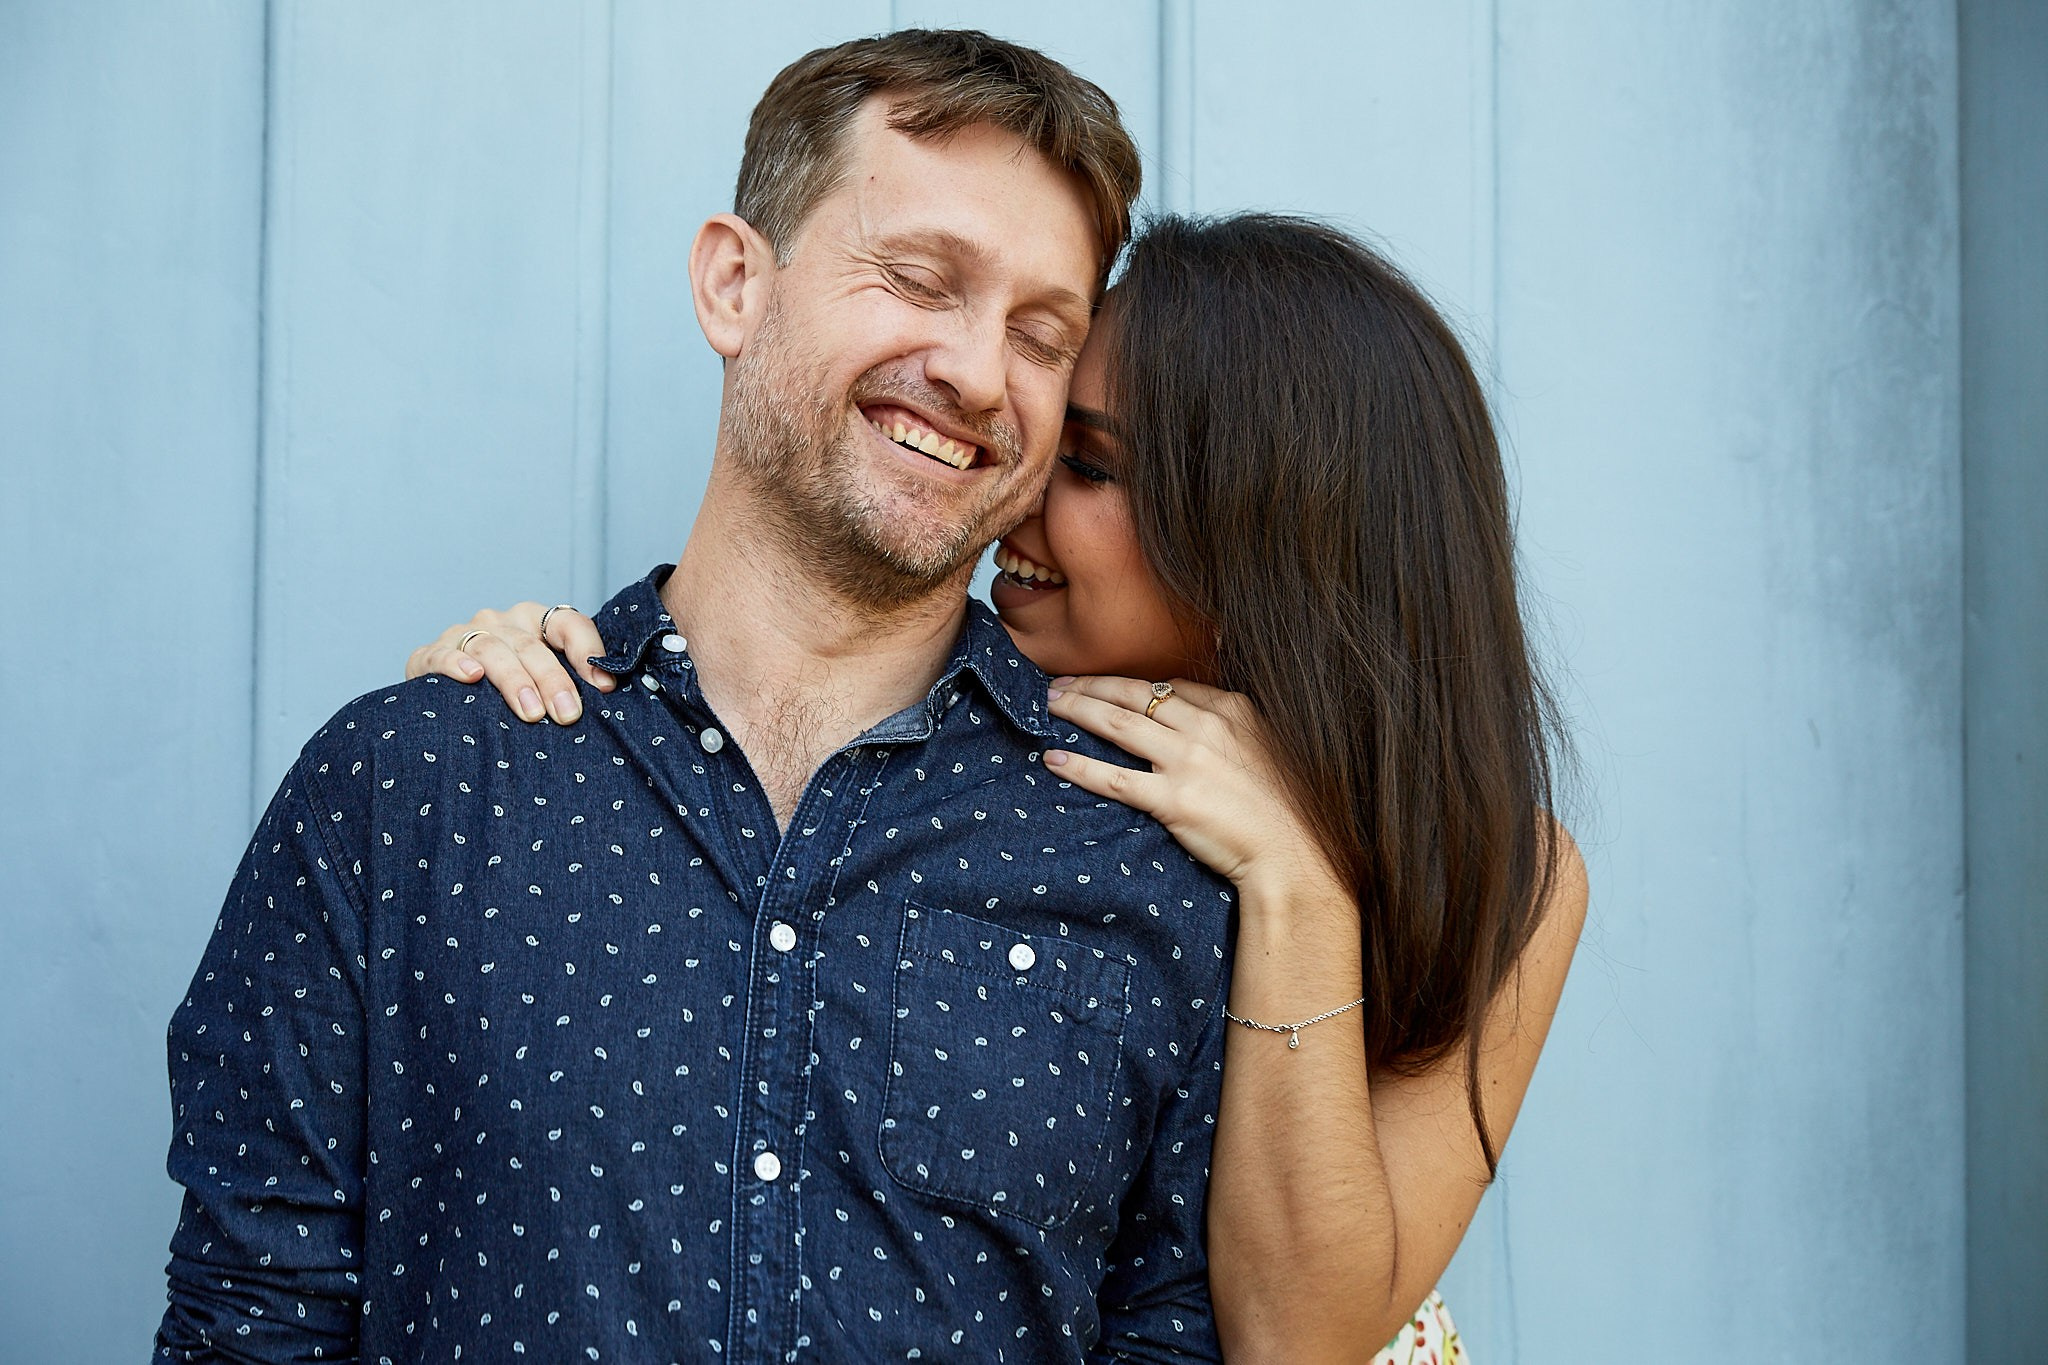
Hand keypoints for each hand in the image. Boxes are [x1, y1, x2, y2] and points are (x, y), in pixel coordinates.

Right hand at [405, 601, 614, 723]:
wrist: (442, 698)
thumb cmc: (505, 691)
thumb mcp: (540, 681)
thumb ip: (569, 681)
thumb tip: (607, 693)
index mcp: (534, 621)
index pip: (567, 622)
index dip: (587, 651)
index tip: (603, 688)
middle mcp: (500, 621)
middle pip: (532, 645)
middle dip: (553, 680)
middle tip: (568, 715)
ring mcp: (463, 635)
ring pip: (493, 648)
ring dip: (514, 681)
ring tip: (531, 712)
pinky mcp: (429, 655)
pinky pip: (442, 654)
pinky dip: (457, 663)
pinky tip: (472, 678)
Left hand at [1043, 676, 1344, 898]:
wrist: (1291, 852)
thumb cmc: (1279, 806)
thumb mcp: (1262, 746)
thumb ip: (1228, 725)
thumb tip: (1193, 711)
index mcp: (1230, 709)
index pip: (1166, 686)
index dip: (1125, 682)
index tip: (1100, 683)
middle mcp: (1206, 727)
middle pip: (1133, 695)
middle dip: (1089, 685)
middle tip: (1056, 684)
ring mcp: (1187, 762)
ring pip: (1117, 724)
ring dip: (1077, 710)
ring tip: (1048, 706)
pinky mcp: (1172, 800)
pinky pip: (1114, 778)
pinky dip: (1080, 766)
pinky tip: (1055, 759)